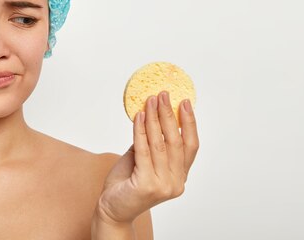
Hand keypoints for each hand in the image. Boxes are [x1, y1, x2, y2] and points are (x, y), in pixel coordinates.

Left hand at [95, 91, 198, 224]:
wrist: (112, 209)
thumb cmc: (126, 184)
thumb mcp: (144, 160)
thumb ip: (152, 143)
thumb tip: (152, 113)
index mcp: (180, 176)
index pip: (191, 146)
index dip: (190, 123)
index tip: (185, 102)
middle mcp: (176, 182)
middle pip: (176, 141)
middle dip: (170, 114)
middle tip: (164, 95)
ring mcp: (163, 185)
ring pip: (160, 143)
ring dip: (154, 118)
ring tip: (150, 100)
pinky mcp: (147, 185)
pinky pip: (144, 150)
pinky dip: (140, 130)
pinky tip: (138, 116)